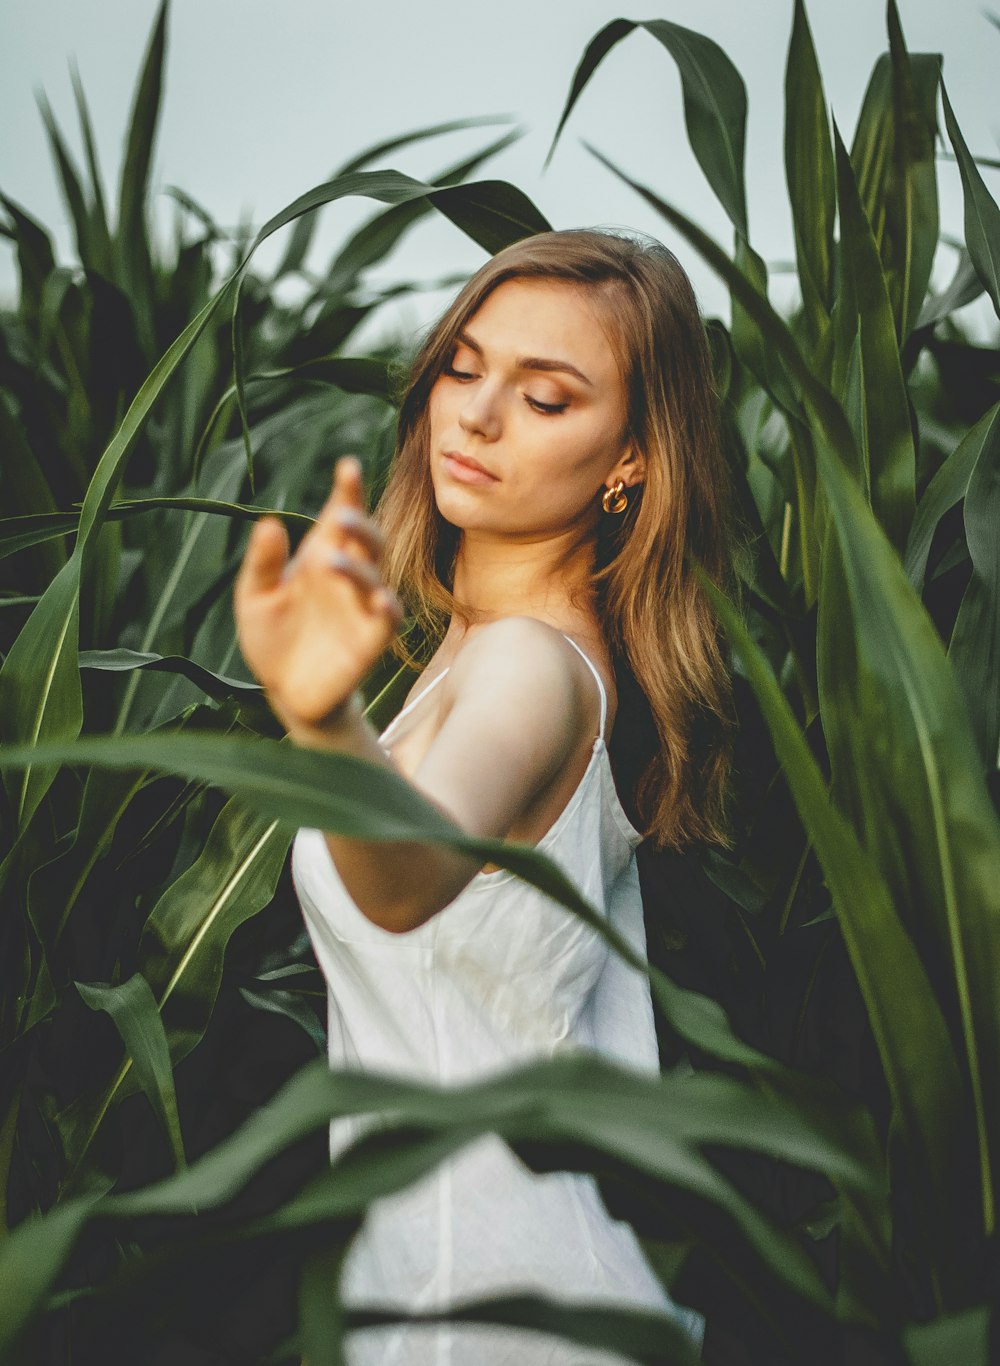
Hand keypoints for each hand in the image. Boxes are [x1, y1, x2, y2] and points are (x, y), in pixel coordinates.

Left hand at [233, 456, 402, 731]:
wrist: (285, 691)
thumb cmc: (271, 638)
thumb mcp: (254, 597)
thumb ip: (262, 563)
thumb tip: (268, 522)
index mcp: (320, 556)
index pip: (339, 516)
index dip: (347, 491)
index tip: (347, 466)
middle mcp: (346, 575)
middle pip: (366, 538)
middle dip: (360, 522)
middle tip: (342, 514)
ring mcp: (362, 606)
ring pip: (375, 574)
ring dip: (359, 565)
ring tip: (330, 562)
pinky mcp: (371, 639)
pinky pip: (387, 617)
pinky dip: (386, 606)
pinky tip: (378, 599)